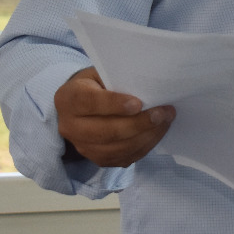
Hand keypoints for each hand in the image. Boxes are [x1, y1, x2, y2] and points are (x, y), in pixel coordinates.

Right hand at [54, 67, 174, 166]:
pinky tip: (157, 133)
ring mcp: (82, 147)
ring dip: (146, 136)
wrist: (81, 106)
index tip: (138, 103)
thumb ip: (117, 79)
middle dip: (139, 124)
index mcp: (68, 99)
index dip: (114, 104)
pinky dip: (144, 147)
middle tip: (162, 113)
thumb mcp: (99, 73)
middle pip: (106, 131)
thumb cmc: (95, 84)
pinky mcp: (97, 159)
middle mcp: (70, 126)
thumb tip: (148, 87)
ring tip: (165, 121)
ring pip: (117, 148)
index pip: (90, 103)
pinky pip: (123, 158)